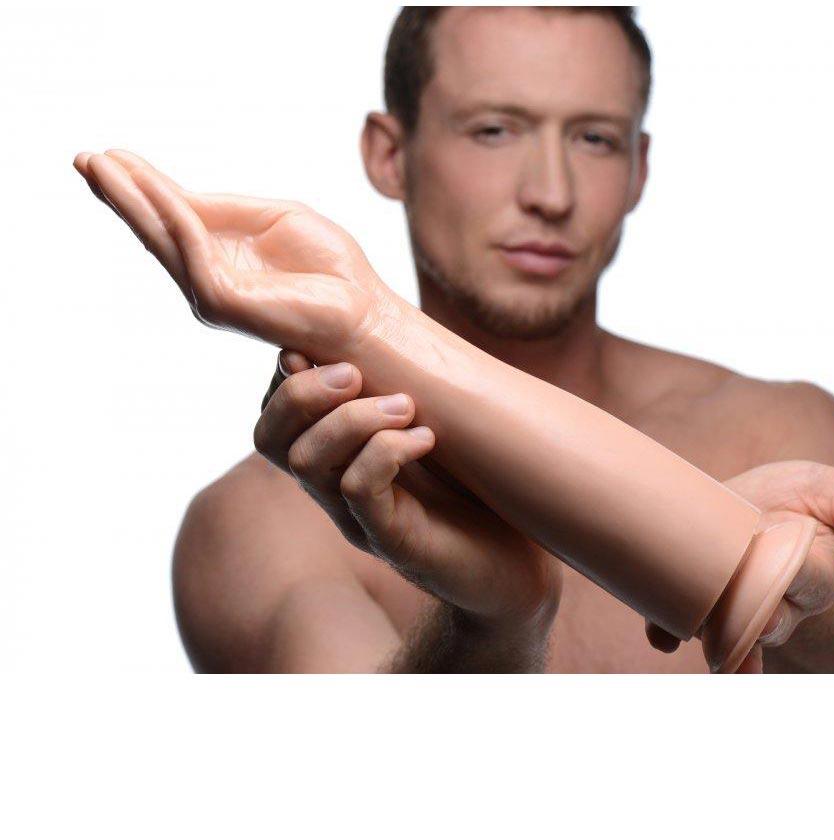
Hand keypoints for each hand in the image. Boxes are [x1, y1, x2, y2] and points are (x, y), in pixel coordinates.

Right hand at [72, 149, 383, 356]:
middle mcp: (208, 276)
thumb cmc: (331, 270)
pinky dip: (176, 221)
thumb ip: (229, 208)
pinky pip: (194, 254)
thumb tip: (181, 195)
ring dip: (131, 202)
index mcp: (222, 254)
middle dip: (118, 193)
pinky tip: (158, 193)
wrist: (364, 310)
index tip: (110, 154)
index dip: (142, 185)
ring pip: (162, 239)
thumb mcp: (280, 218)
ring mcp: (212, 292)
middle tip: (82, 158)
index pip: (174, 214)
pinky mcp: (225, 304)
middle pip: (154, 228)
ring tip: (98, 167)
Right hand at [254, 349, 563, 636]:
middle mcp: (332, 486)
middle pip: (269, 437)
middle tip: (355, 372)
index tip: (336, 342)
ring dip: (353, 419)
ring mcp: (357, 517)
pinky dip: (385, 452)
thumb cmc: (473, 484)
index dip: (288, 372)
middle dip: (302, 391)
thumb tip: (376, 319)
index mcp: (335, 454)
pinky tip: (425, 438)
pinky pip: (358, 491)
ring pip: (307, 462)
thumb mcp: (429, 420)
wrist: (516, 562)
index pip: (274, 412)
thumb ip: (396, 383)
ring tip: (406, 405)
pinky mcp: (391, 540)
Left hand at [645, 460, 833, 672]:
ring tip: (700, 639)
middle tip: (752, 618)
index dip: (802, 578)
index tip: (793, 569)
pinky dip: (667, 631)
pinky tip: (660, 635)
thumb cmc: (794, 500)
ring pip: (725, 632)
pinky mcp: (691, 599)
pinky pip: (677, 625)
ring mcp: (731, 605)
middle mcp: (773, 600)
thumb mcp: (826, 489)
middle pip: (769, 619)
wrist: (742, 506)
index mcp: (811, 574)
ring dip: (714, 639)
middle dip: (760, 622)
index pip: (812, 582)